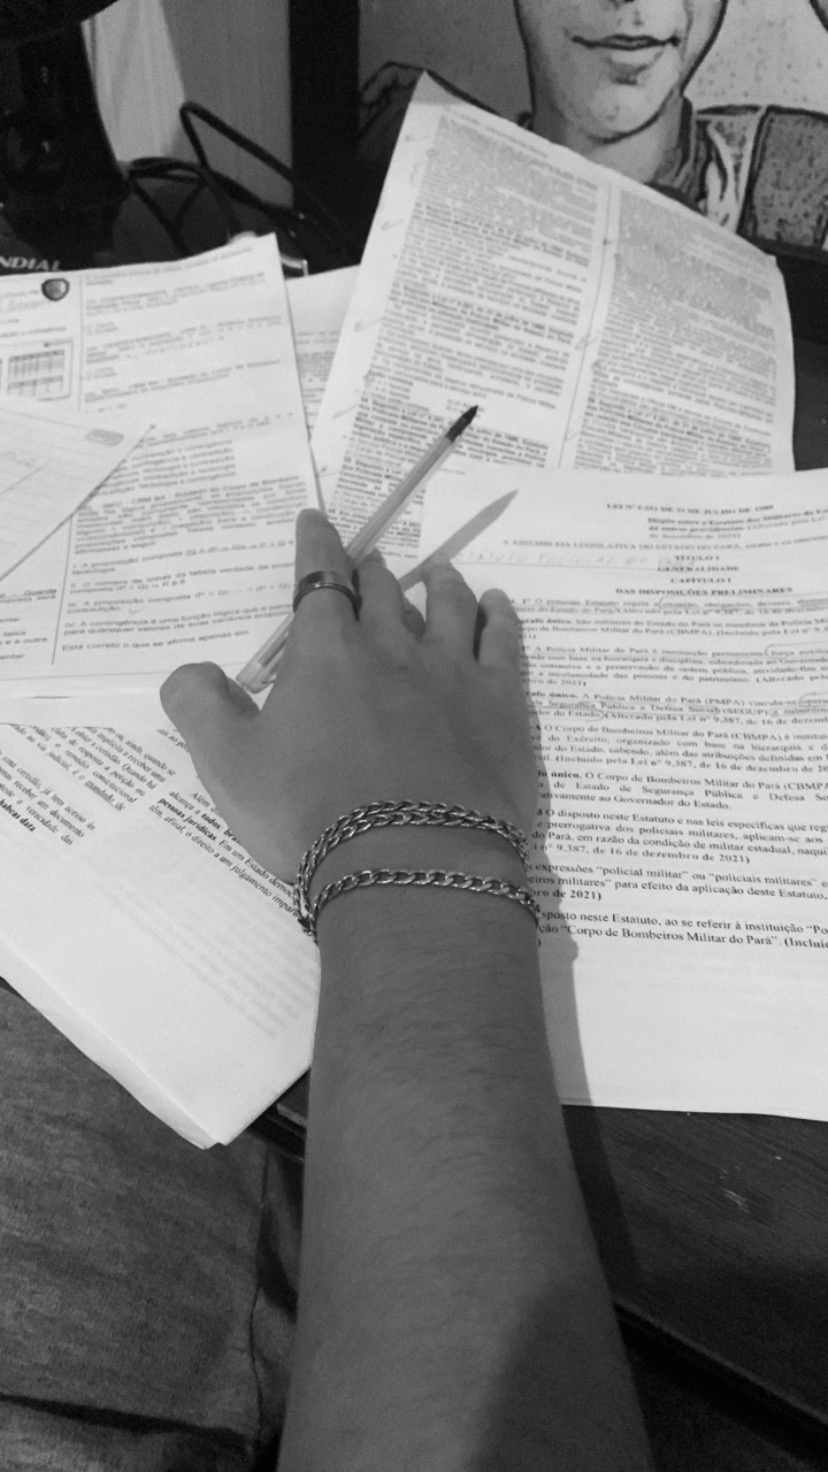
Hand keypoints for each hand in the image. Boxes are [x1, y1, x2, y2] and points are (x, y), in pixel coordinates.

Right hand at [160, 509, 537, 881]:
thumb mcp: (229, 766)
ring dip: (441, 583)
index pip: (318, 580)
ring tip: (440, 571)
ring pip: (449, 608)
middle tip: (371, 560)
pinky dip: (499, 617)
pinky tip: (498, 607)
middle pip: (384, 592)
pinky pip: (504, 644)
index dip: (315, 547)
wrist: (412, 863)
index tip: (316, 521)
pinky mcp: (502, 706)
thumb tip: (189, 671)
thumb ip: (200, 708)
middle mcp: (393, 648)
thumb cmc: (311, 814)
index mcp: (327, 653)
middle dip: (372, 571)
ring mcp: (454, 673)